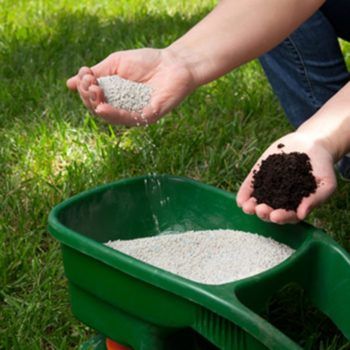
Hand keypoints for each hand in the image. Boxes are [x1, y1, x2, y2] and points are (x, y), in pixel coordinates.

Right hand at [66, 48, 196, 125]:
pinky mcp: (147, 117)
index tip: (85, 73)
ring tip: (92, 93)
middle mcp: (122, 107)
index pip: (93, 98)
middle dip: (89, 96)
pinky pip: (128, 119)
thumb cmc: (147, 61)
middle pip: (98, 109)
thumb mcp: (116, 63)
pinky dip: (114, 114)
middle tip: (89, 83)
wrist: (174, 62)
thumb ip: (96, 73)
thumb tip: (69, 83)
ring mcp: (135, 114)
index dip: (85, 88)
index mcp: (114, 95)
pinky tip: (102, 107)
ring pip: (111, 117)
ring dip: (98, 106)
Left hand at [236, 132, 336, 223]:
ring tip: (247, 207)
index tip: (276, 216)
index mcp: (296, 206)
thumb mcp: (325, 183)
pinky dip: (244, 194)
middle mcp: (280, 200)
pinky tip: (240, 200)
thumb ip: (315, 199)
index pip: (288, 216)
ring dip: (251, 207)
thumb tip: (302, 215)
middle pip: (270, 211)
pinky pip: (250, 187)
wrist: (311, 144)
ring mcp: (268, 188)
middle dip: (264, 213)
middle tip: (261, 210)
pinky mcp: (258, 176)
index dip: (282, 217)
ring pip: (257, 202)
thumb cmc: (322, 167)